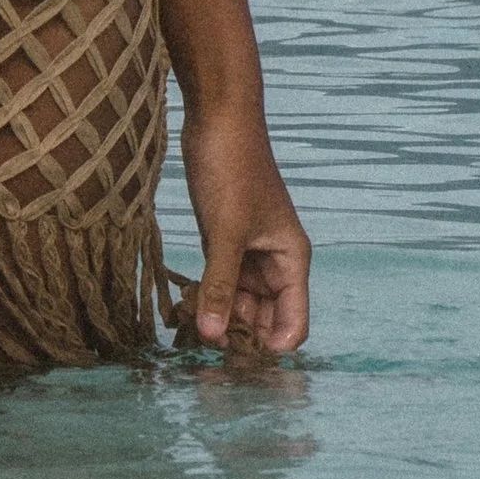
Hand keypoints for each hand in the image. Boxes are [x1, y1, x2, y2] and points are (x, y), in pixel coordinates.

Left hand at [176, 105, 310, 354]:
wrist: (218, 118)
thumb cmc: (232, 168)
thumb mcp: (225, 231)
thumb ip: (219, 285)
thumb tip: (211, 336)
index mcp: (291, 260)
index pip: (293, 324)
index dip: (270, 349)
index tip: (236, 360)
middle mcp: (274, 261)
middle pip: (265, 319)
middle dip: (241, 337)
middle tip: (205, 353)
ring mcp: (248, 251)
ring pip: (240, 302)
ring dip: (220, 318)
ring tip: (190, 333)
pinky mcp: (224, 239)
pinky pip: (221, 281)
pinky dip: (207, 296)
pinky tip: (185, 309)